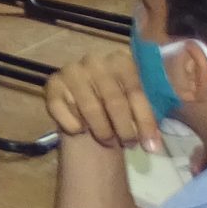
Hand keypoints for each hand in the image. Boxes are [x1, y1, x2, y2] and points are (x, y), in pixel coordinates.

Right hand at [45, 44, 164, 152]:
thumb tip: (155, 143)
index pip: (135, 91)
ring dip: (102, 131)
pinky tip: (82, 130)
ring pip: (91, 108)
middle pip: (114, 100)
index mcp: (120, 60)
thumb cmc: (121, 108)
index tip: (150, 146)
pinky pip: (64, 112)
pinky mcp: (51, 85)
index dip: (145, 121)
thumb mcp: (139, 109)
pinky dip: (75, 127)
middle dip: (124, 129)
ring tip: (109, 141)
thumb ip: (149, 118)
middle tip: (129, 145)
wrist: (91, 111)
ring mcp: (71, 71)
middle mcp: (94, 60)